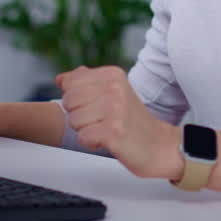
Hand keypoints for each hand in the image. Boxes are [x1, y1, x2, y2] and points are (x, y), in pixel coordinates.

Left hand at [57, 66, 182, 179]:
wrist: (160, 146)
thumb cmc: (133, 121)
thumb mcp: (113, 92)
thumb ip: (86, 81)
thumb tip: (60, 79)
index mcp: (112, 74)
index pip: (70, 82)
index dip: (78, 99)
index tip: (98, 105)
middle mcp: (114, 88)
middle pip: (69, 101)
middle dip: (80, 115)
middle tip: (103, 120)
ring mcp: (115, 109)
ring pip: (74, 120)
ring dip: (86, 130)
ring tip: (107, 129)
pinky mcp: (113, 131)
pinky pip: (82, 137)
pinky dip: (92, 143)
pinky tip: (108, 140)